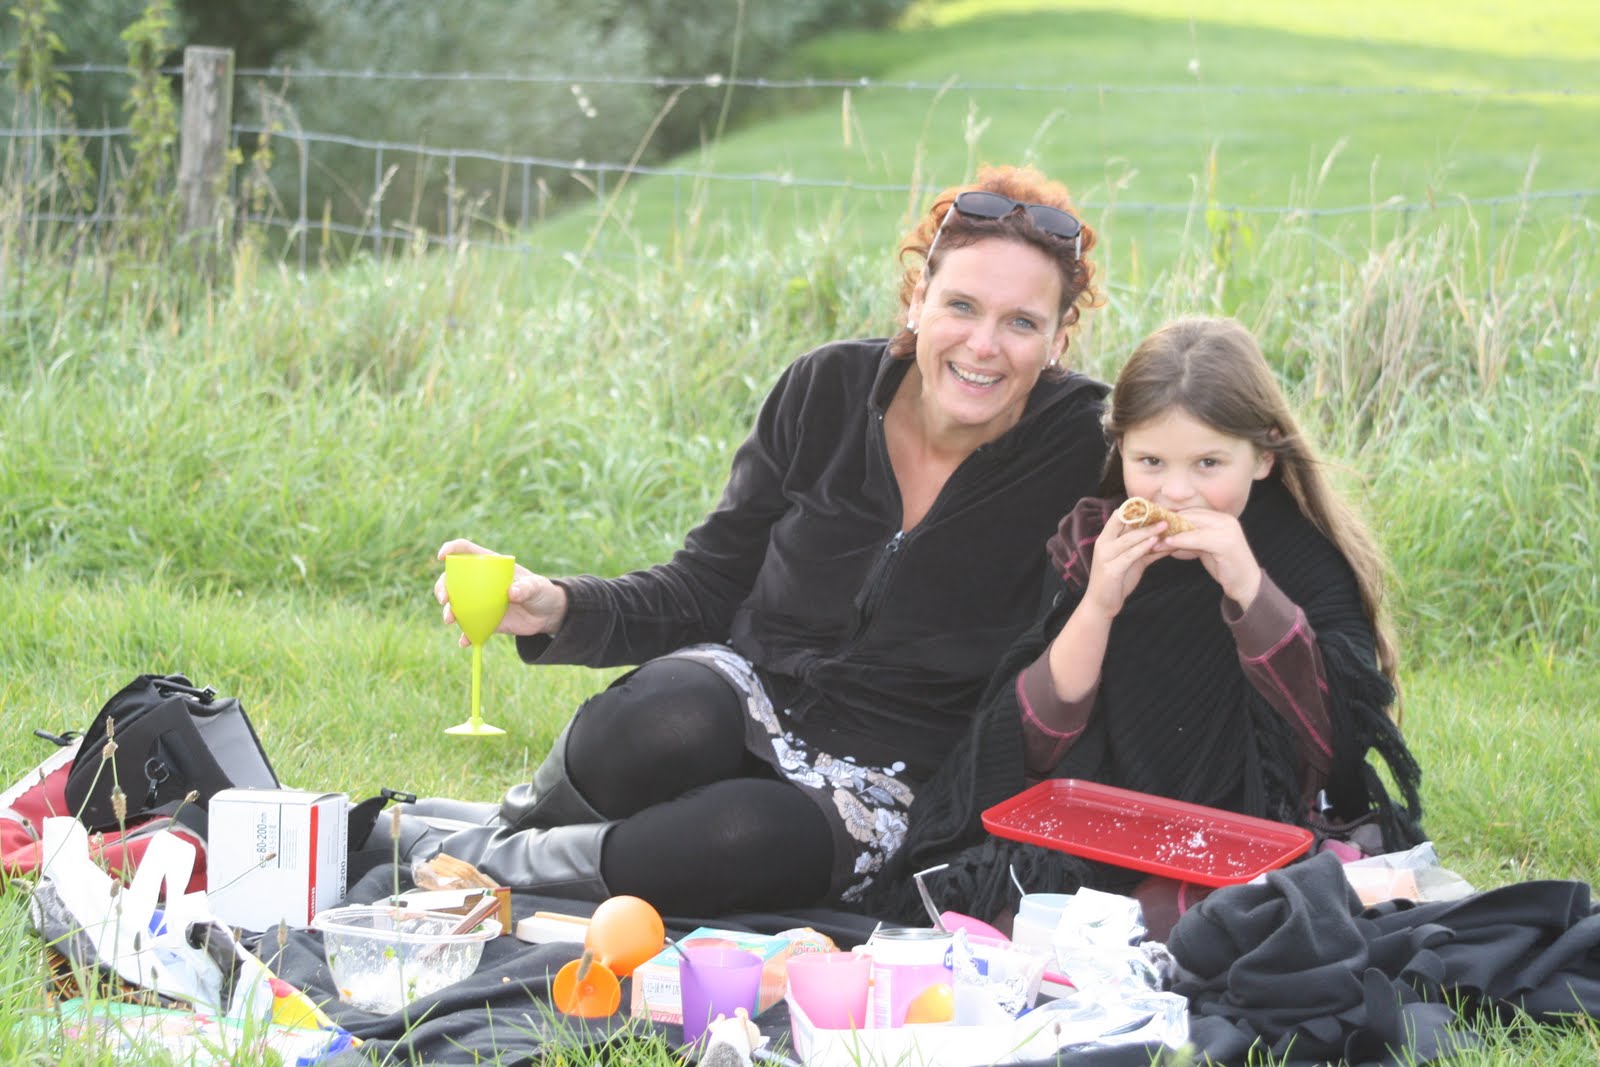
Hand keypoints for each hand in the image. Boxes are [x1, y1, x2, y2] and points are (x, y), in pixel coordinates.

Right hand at [434, 538, 568, 645]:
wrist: (546, 615)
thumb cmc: (541, 592)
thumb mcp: (537, 587)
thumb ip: (527, 588)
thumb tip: (512, 593)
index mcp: (490, 565)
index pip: (465, 551)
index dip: (451, 549)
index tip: (441, 556)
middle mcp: (479, 582)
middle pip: (452, 579)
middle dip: (442, 587)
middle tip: (444, 599)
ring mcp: (479, 601)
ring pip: (456, 604)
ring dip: (449, 611)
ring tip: (450, 620)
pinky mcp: (484, 620)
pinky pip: (470, 628)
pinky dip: (466, 635)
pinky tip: (464, 642)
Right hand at [1081, 511, 1167, 618]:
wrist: (1101, 604)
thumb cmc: (1117, 581)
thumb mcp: (1132, 562)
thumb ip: (1145, 550)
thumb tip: (1165, 540)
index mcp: (1105, 539)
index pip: (1118, 517)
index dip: (1135, 509)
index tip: (1155, 505)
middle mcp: (1103, 544)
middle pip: (1124, 524)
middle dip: (1146, 518)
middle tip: (1165, 514)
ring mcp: (1106, 557)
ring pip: (1129, 539)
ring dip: (1148, 531)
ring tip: (1164, 525)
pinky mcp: (1111, 570)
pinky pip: (1129, 555)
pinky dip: (1143, 547)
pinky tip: (1155, 543)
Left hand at [1155, 512, 1263, 608]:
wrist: (1246, 583)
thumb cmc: (1224, 566)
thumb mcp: (1205, 548)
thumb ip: (1191, 538)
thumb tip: (1167, 535)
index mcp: (1222, 519)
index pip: (1192, 512)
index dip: (1172, 517)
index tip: (1153, 524)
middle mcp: (1226, 520)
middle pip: (1190, 516)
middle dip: (1168, 523)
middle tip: (1149, 531)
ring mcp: (1227, 530)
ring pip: (1192, 526)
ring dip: (1171, 533)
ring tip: (1154, 541)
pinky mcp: (1226, 543)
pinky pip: (1197, 538)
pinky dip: (1181, 541)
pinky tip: (1168, 544)